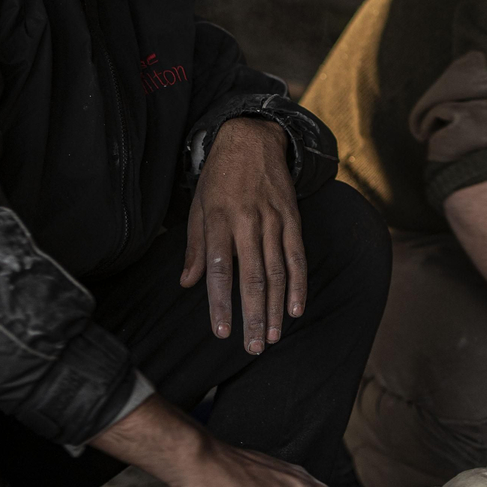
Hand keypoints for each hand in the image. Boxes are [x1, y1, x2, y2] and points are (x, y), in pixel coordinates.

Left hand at [182, 118, 304, 353]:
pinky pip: (297, 256)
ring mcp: (273, 220)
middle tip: (252, 347)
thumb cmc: (219, 178)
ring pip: (276, 272)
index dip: (220, 304)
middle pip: (252, 278)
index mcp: (218, 221)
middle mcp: (247, 222)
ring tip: (272, 337)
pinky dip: (298, 284)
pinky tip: (296, 309)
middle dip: (253, 316)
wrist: (251, 138)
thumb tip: (188, 283)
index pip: (218, 270)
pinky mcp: (292, 218)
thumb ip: (196, 247)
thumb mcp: (198, 207)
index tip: (222, 332)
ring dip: (275, 308)